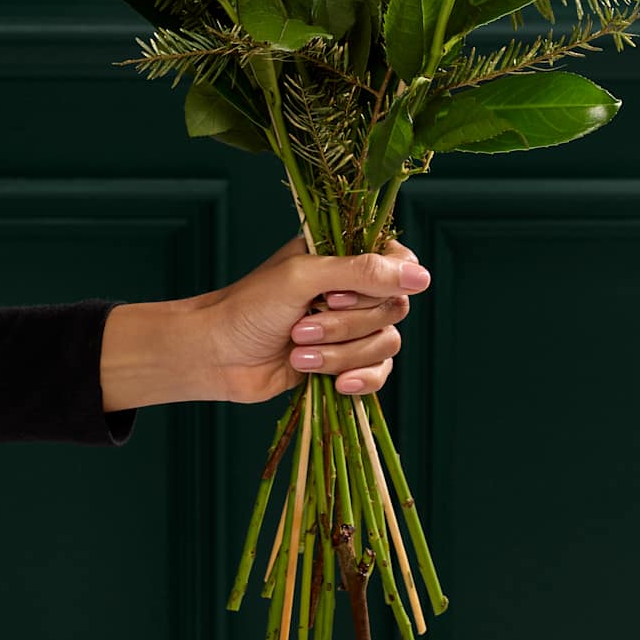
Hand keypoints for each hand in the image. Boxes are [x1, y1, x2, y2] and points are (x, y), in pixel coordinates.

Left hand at [99, 238, 430, 410]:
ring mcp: (351, 327)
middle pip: (393, 307)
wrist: (217, 356)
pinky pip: (380, 373)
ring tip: (297, 353)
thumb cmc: (251, 306)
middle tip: (300, 326)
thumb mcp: (305, 277)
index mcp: (345, 255)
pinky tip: (335, 384)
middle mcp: (353, 288)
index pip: (399, 263)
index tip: (336, 295)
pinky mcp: (346, 362)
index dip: (379, 284)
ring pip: (386, 343)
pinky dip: (359, 380)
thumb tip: (423, 277)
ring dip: (340, 354)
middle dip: (346, 325)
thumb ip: (362, 272)